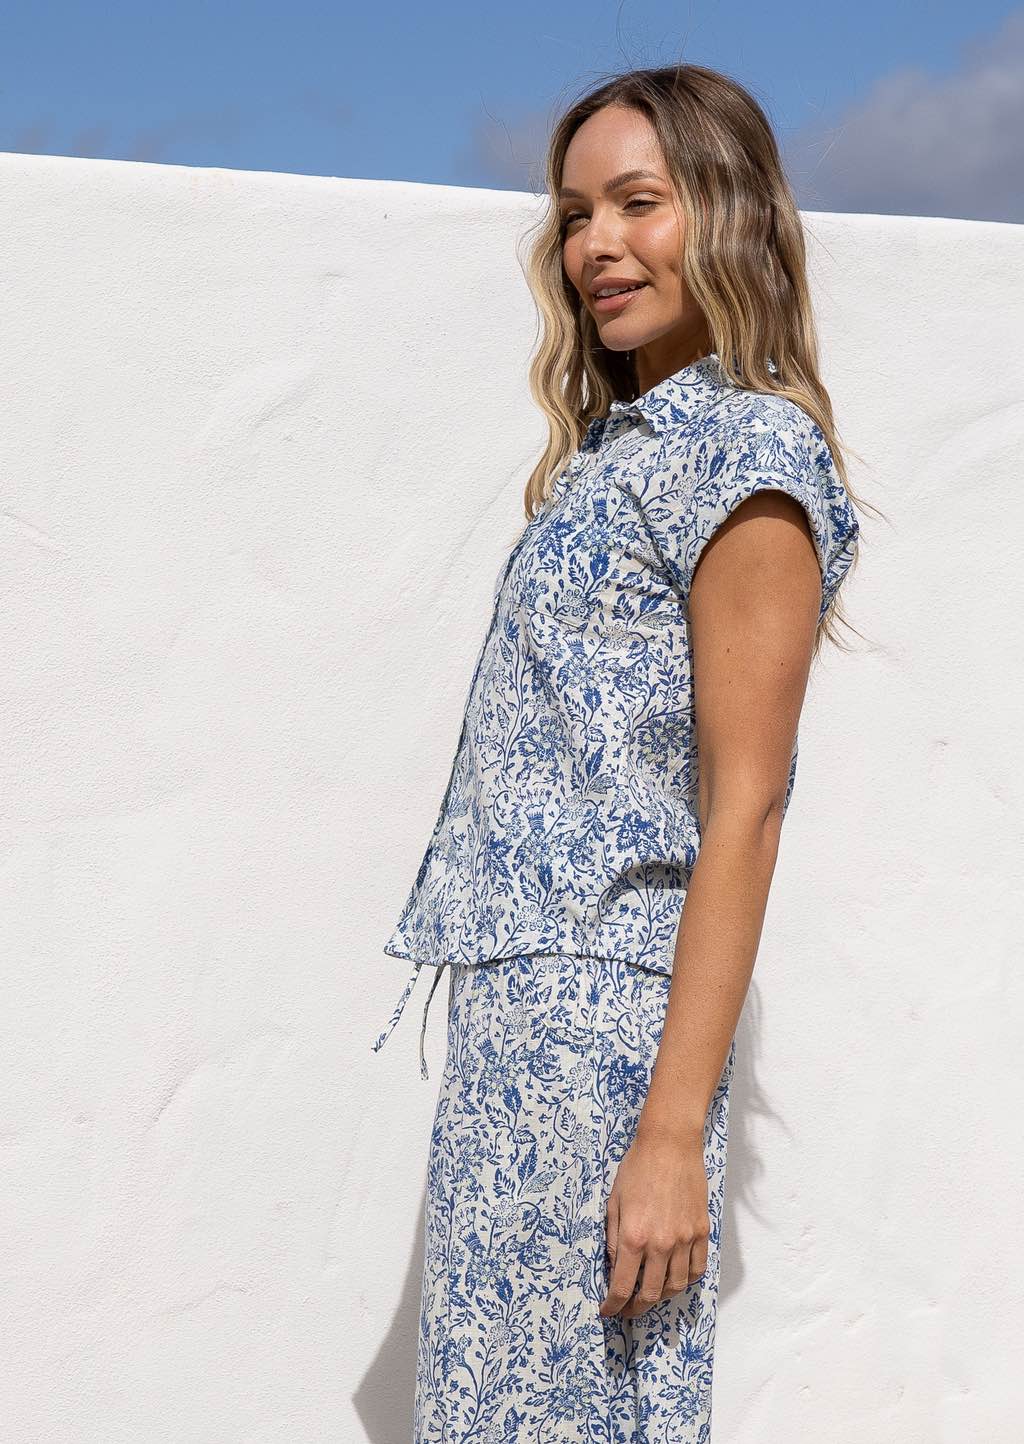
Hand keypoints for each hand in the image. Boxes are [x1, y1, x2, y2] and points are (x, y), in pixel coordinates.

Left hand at [599, 1123, 709, 1319]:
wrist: (670, 1144)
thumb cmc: (636, 1168)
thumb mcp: (614, 1202)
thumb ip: (614, 1239)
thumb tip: (615, 1268)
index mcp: (634, 1237)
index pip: (623, 1287)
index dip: (613, 1306)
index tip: (607, 1311)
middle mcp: (661, 1244)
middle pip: (651, 1294)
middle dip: (635, 1308)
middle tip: (627, 1309)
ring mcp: (685, 1239)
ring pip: (676, 1286)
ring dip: (661, 1296)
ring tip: (650, 1294)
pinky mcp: (702, 1231)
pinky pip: (697, 1268)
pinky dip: (686, 1280)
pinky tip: (675, 1277)